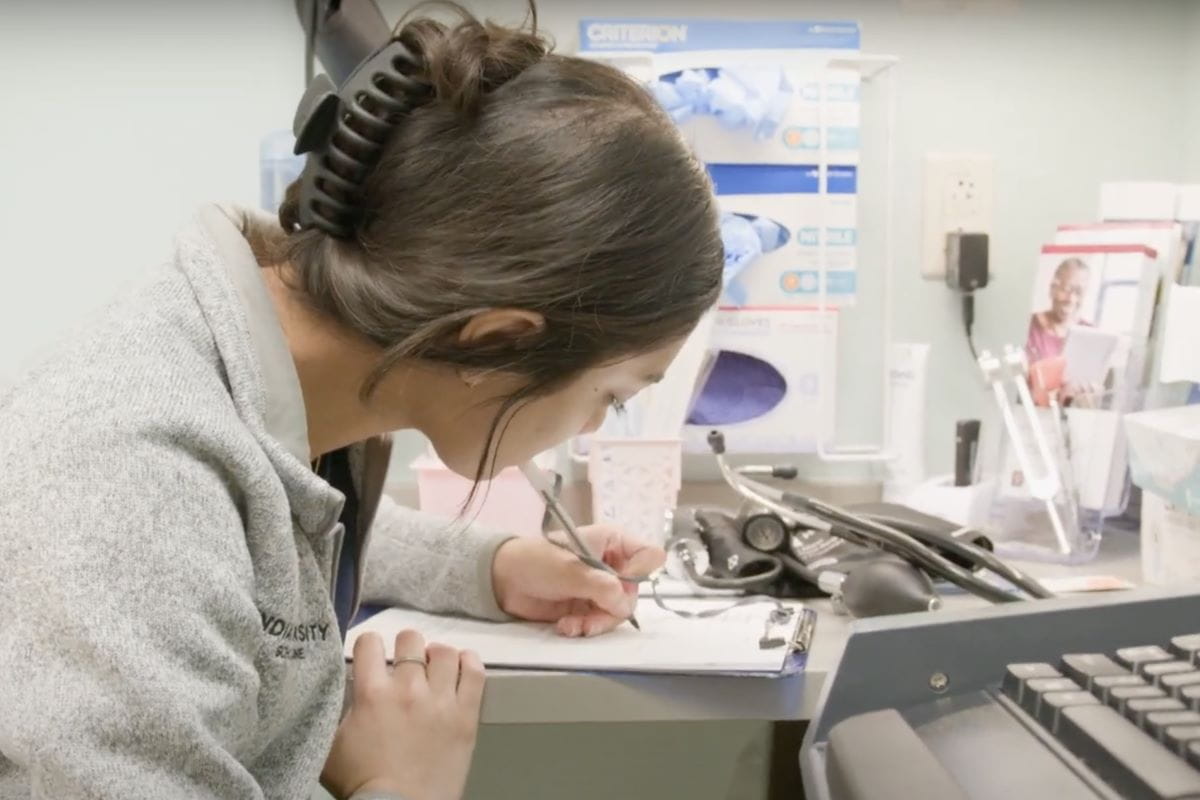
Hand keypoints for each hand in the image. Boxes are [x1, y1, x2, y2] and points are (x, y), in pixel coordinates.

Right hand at [321, 630, 483, 799]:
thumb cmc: (363, 784)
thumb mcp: (332, 745)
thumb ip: (339, 711)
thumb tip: (341, 689)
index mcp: (372, 693)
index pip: (370, 643)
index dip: (369, 646)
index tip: (372, 656)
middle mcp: (408, 688)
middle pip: (410, 640)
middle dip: (405, 647)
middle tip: (405, 663)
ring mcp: (440, 700)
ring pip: (444, 652)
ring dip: (436, 655)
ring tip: (434, 667)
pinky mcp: (466, 714)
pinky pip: (474, 672)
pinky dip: (468, 662)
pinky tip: (460, 666)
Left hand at [491, 525, 665, 636]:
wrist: (504, 581)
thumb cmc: (537, 561)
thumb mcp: (572, 571)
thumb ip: (602, 588)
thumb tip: (626, 607)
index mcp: (613, 542)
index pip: (649, 555)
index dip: (639, 573)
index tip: (619, 586)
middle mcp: (612, 564)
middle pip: (633, 593)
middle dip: (612, 610)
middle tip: (591, 621)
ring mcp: (600, 588)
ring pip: (618, 613)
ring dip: (596, 623)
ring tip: (573, 625)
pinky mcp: (588, 607)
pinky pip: (600, 623)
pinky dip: (585, 628)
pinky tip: (566, 626)